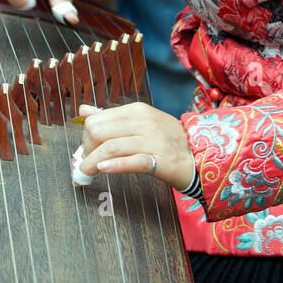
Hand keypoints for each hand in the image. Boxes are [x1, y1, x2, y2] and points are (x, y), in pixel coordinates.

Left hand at [73, 101, 195, 191]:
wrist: (199, 154)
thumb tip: (83, 110)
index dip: (85, 137)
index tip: (87, 149)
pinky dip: (114, 166)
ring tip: (87, 172)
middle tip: (88, 162)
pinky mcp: (161, 160)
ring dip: (92, 162)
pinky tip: (103, 170)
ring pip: (111, 148)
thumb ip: (111, 117)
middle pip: (99, 132)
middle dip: (87, 150)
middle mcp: (143, 122)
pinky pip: (133, 161)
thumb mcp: (140, 122)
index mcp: (136, 110)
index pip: (96, 120)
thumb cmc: (166, 140)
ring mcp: (153, 140)